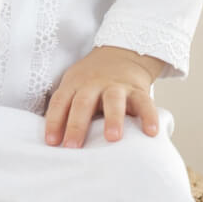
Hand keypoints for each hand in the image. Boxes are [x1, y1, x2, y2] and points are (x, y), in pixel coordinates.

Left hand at [43, 45, 166, 147]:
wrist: (122, 54)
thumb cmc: (92, 81)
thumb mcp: (74, 85)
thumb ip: (66, 108)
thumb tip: (54, 141)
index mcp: (74, 84)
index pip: (60, 102)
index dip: (53, 121)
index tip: (51, 142)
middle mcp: (93, 84)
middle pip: (83, 103)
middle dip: (77, 125)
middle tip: (72, 147)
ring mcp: (116, 86)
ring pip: (114, 101)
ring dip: (113, 119)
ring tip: (112, 138)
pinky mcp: (138, 90)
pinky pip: (145, 103)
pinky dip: (149, 117)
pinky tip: (151, 133)